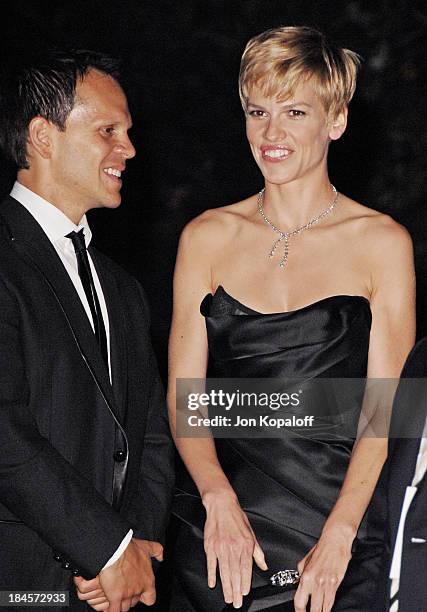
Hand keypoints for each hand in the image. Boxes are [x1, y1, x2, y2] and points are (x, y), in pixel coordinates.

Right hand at [81, 538, 162, 611]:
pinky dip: (110, 611)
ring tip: (113, 597)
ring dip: (119, 603)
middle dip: (129, 598)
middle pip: (135, 602)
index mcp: (148, 580)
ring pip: (124, 607)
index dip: (144, 596)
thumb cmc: (129, 548)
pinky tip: (108, 608)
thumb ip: (157, 551)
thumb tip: (161, 557)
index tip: (140, 593)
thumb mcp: (147, 547)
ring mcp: (127, 595)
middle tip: (123, 590)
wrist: (115, 551)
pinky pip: (114, 611)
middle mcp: (139, 590)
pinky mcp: (115, 598)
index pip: (150, 598)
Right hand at [203, 491, 266, 608]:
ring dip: (226, 586)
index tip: (244, 593)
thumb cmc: (237, 518)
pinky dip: (211, 574)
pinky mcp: (210, 545)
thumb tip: (264, 566)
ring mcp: (220, 547)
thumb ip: (257, 552)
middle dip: (236, 590)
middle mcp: (233, 547)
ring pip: (224, 571)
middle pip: (234, 573)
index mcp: (245, 545)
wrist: (222, 505)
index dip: (245, 582)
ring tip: (228, 597)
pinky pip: (211, 563)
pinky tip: (213, 583)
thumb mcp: (251, 533)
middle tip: (236, 603)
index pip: (246, 568)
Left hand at [294, 527, 352, 611]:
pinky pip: (331, 601)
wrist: (335, 541)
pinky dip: (328, 608)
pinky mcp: (336, 583)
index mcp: (306, 576)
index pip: (299, 602)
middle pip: (312, 609)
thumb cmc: (321, 549)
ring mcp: (327, 584)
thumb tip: (298, 584)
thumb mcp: (305, 561)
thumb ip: (301, 574)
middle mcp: (316, 582)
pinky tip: (326, 610)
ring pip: (323, 608)